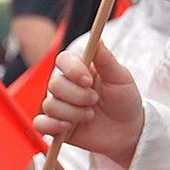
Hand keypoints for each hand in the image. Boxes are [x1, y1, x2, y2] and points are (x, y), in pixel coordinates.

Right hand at [34, 47, 146, 165]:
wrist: (128, 130)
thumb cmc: (124, 100)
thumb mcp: (121, 78)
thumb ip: (107, 60)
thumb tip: (98, 39)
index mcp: (79, 69)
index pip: (63, 60)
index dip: (72, 70)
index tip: (88, 80)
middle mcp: (66, 85)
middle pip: (54, 84)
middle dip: (77, 95)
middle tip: (95, 100)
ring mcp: (60, 105)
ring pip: (50, 105)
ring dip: (73, 112)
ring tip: (91, 115)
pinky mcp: (56, 126)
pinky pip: (40, 124)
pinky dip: (52, 125)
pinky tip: (68, 126)